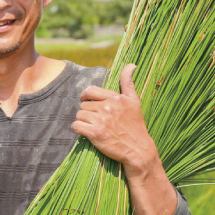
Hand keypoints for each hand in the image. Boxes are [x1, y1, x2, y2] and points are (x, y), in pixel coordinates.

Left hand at [73, 63, 177, 214]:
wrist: (138, 150)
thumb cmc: (136, 125)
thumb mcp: (135, 101)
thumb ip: (128, 82)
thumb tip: (131, 64)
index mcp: (116, 98)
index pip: (90, 91)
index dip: (86, 98)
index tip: (89, 104)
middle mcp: (108, 107)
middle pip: (83, 105)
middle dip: (87, 113)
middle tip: (96, 121)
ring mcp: (101, 120)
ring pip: (79, 115)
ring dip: (83, 122)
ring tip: (93, 127)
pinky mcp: (95, 133)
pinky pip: (76, 126)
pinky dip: (78, 130)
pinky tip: (86, 133)